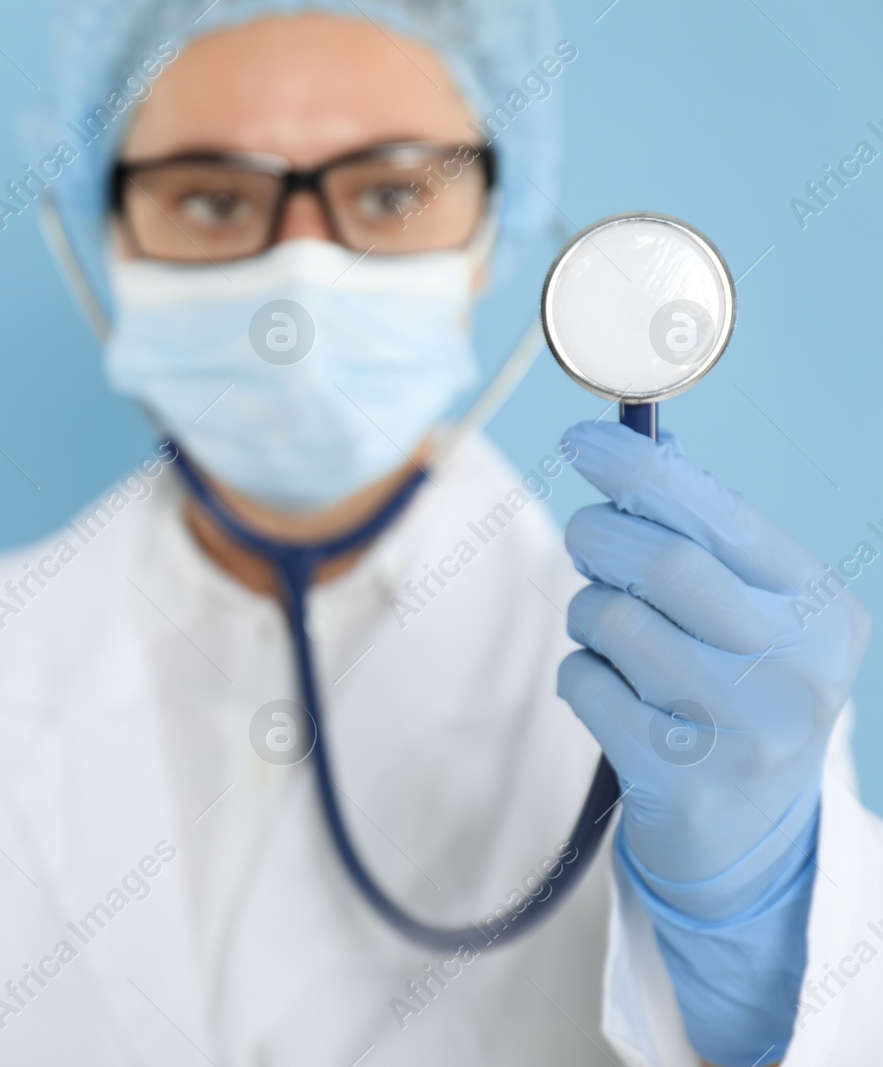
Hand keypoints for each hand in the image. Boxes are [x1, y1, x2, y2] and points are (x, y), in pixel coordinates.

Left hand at [555, 421, 868, 915]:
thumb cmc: (735, 693)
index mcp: (818, 610)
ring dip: (587, 613)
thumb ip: (705, 538)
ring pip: (611, 620)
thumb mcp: (752, 615)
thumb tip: (642, 449)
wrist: (749, 835)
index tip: (580, 438)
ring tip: (611, 634)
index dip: (636, 468)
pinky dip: (579, 673)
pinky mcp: (680, 776)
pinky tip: (611, 693)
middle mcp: (795, 668)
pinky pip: (584, 683)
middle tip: (586, 540)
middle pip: (660, 562)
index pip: (717, 515)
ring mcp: (743, 729)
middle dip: (598, 535)